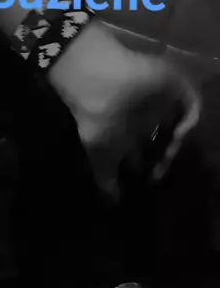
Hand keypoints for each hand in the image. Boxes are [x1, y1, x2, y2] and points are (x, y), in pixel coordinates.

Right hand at [49, 22, 200, 200]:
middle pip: (164, 141)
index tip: (148, 182)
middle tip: (160, 173)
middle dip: (164, 158)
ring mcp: (160, 102)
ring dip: (177, 142)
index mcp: (127, 131)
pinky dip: (189, 121)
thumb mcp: (99, 156)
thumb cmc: (97, 120)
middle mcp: (144, 117)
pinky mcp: (173, 86)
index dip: (147, 169)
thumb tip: (112, 203)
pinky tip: (179, 134)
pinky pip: (191, 105)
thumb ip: (106, 180)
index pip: (143, 154)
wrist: (97, 83)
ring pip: (179, 124)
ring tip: (169, 155)